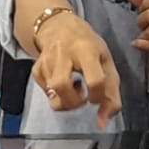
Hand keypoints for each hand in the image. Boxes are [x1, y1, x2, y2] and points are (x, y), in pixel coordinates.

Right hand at [30, 12, 121, 127]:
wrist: (60, 27)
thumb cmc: (88, 46)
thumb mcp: (106, 63)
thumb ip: (111, 94)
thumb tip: (103, 122)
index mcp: (87, 50)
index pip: (95, 80)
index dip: (98, 96)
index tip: (97, 98)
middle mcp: (64, 53)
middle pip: (62, 85)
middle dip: (74, 101)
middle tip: (82, 97)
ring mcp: (47, 60)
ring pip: (52, 92)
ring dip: (65, 100)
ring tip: (73, 89)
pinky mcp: (37, 68)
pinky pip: (45, 92)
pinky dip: (55, 95)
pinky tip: (64, 84)